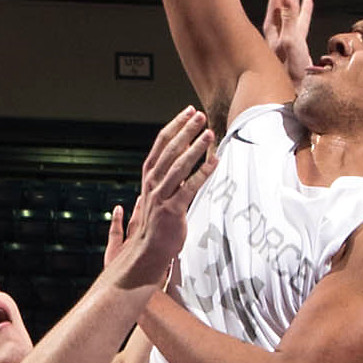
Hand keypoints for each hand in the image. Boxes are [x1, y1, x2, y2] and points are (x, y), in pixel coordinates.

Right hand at [102, 109, 215, 291]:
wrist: (148, 250)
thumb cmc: (156, 223)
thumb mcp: (157, 194)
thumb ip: (166, 176)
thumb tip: (178, 157)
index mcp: (149, 176)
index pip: (161, 144)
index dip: (175, 126)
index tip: (188, 112)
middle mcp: (153, 183)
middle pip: (170, 150)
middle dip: (186, 131)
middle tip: (201, 116)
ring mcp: (161, 196)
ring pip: (179, 166)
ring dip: (195, 148)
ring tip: (209, 133)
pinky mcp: (172, 210)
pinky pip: (189, 187)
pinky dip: (202, 173)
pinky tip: (214, 161)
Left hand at [259, 0, 316, 82]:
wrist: (291, 95)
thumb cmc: (290, 72)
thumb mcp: (289, 43)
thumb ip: (287, 19)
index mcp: (275, 27)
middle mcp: (278, 30)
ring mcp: (287, 36)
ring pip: (292, 7)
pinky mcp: (296, 46)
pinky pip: (301, 22)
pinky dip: (304, 10)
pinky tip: (309, 2)